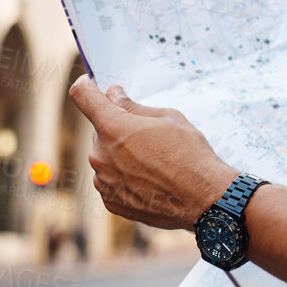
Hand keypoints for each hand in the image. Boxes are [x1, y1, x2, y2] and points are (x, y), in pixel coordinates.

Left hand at [68, 77, 233, 228]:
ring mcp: (103, 181)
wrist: (203, 199)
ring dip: (121, 155)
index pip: (83, 97)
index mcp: (113, 127)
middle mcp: (101, 154)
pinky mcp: (111, 201)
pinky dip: (125, 177)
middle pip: (99, 131)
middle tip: (146, 135)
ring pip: (106, 158)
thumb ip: (134, 107)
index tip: (90, 85)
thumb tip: (114, 96)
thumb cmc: (190, 155)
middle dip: (117, 128)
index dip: (86, 87)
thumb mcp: (169, 118)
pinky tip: (151, 180)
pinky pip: (111, 181)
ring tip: (154, 163)